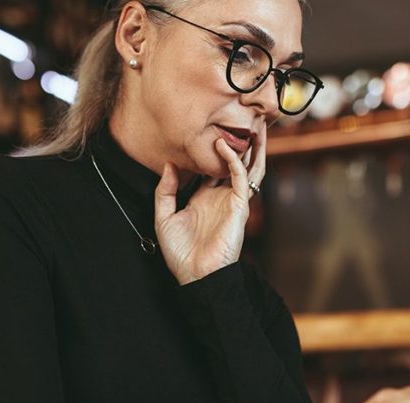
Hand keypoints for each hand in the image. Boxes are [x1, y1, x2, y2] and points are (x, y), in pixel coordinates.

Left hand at [154, 128, 266, 284]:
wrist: (195, 276)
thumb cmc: (180, 254)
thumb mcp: (164, 218)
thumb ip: (165, 191)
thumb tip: (169, 164)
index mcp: (203, 199)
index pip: (209, 169)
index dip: (207, 151)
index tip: (197, 131)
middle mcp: (219, 197)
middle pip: (231, 164)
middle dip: (235, 143)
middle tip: (231, 120)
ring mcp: (231, 200)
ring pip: (244, 166)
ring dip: (245, 146)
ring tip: (244, 123)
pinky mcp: (239, 206)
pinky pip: (240, 177)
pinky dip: (233, 159)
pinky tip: (223, 145)